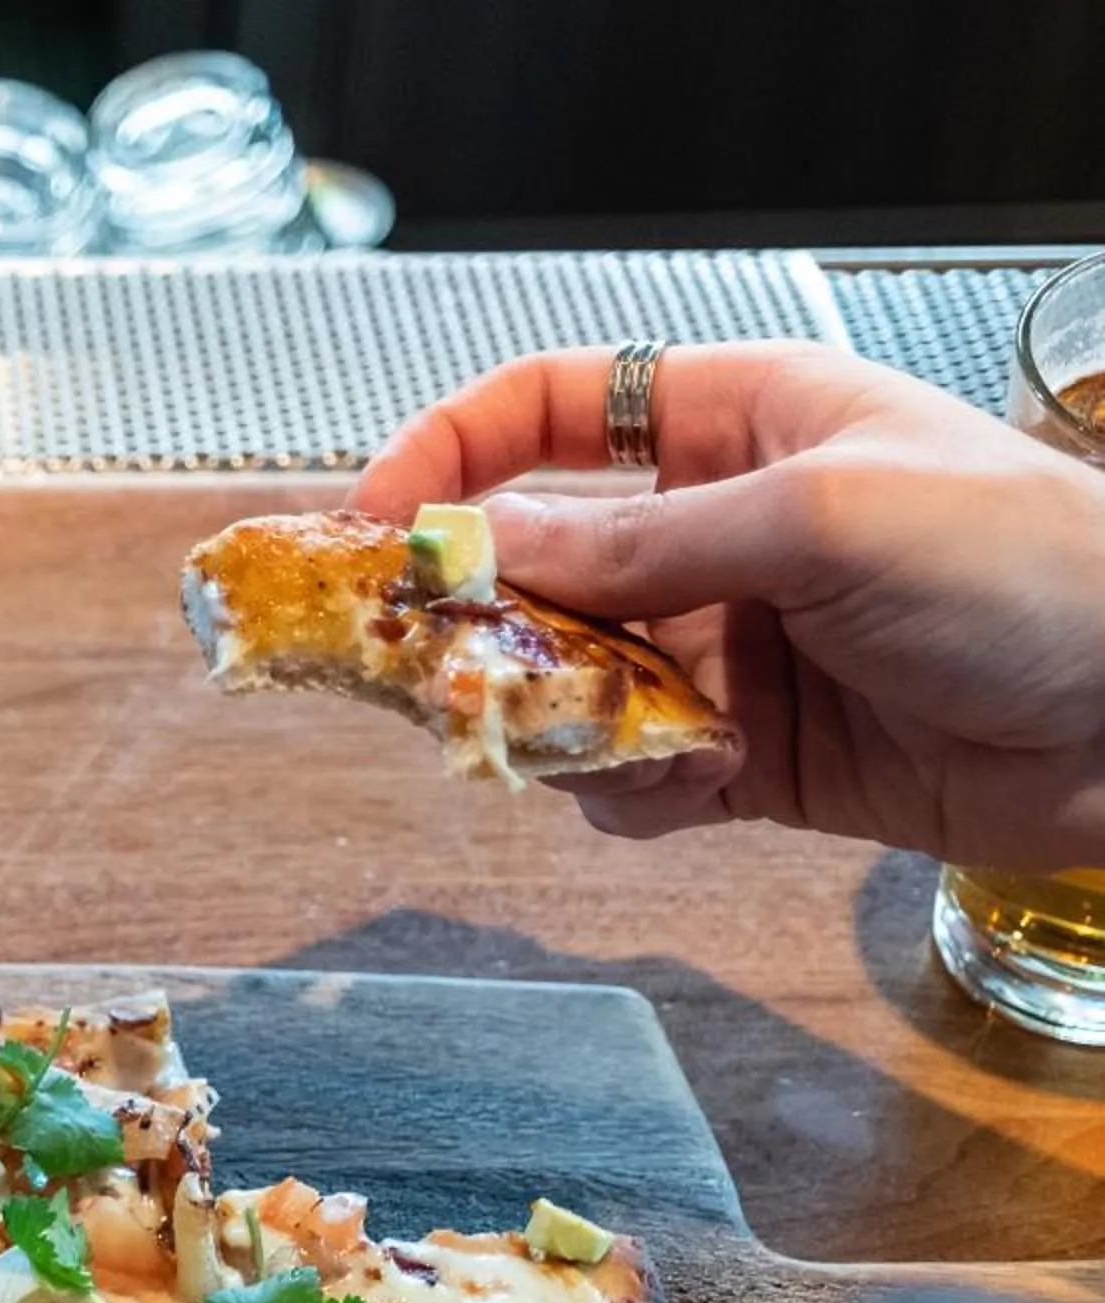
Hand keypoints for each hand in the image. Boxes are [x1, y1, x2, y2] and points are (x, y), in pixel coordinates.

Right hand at [351, 340, 1104, 868]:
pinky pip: (634, 771)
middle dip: (481, 619)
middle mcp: (720, 529)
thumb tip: (482, 556)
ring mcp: (732, 644)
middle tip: (430, 671)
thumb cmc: (1031, 570)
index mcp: (740, 422)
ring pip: (568, 680)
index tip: (376, 528)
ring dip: (555, 718)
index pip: (552, 409)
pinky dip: (629, 789)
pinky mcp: (752, 753)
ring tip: (581, 742)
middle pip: (536, 562)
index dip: (447, 455)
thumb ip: (638, 545)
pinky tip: (682, 789)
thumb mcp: (820, 520)